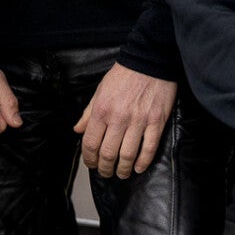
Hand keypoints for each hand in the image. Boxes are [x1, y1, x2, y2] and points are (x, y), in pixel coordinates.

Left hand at [74, 64, 175, 178]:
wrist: (149, 61)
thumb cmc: (123, 75)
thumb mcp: (100, 90)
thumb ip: (88, 112)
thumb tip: (78, 130)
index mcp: (102, 109)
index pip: (90, 143)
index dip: (89, 159)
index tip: (91, 164)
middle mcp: (118, 117)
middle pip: (108, 154)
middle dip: (105, 169)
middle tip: (106, 173)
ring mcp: (138, 121)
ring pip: (127, 156)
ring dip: (123, 170)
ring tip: (121, 173)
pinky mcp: (156, 122)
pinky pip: (148, 149)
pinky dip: (143, 163)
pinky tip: (139, 167)